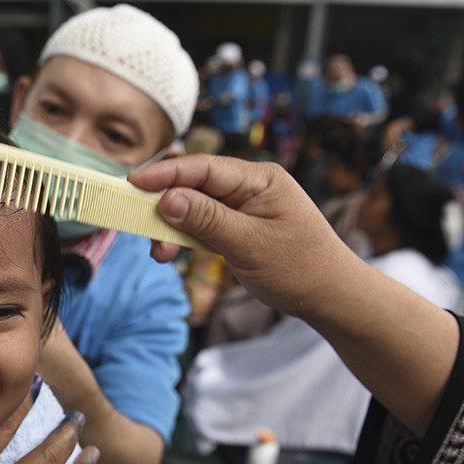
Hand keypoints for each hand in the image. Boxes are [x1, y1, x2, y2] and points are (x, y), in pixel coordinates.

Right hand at [128, 154, 348, 315]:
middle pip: (194, 185)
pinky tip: (174, 252)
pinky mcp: (237, 226)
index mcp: (260, 179)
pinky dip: (184, 238)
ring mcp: (243, 207)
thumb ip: (207, 219)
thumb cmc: (300, 268)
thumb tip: (167, 199)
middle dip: (165, 205)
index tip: (134, 183)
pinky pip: (201, 225)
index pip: (204, 168)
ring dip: (172, 227)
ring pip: (194, 208)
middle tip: (139, 225)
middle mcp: (250, 187)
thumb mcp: (250, 244)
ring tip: (161, 253)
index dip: (166, 174)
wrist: (330, 295)